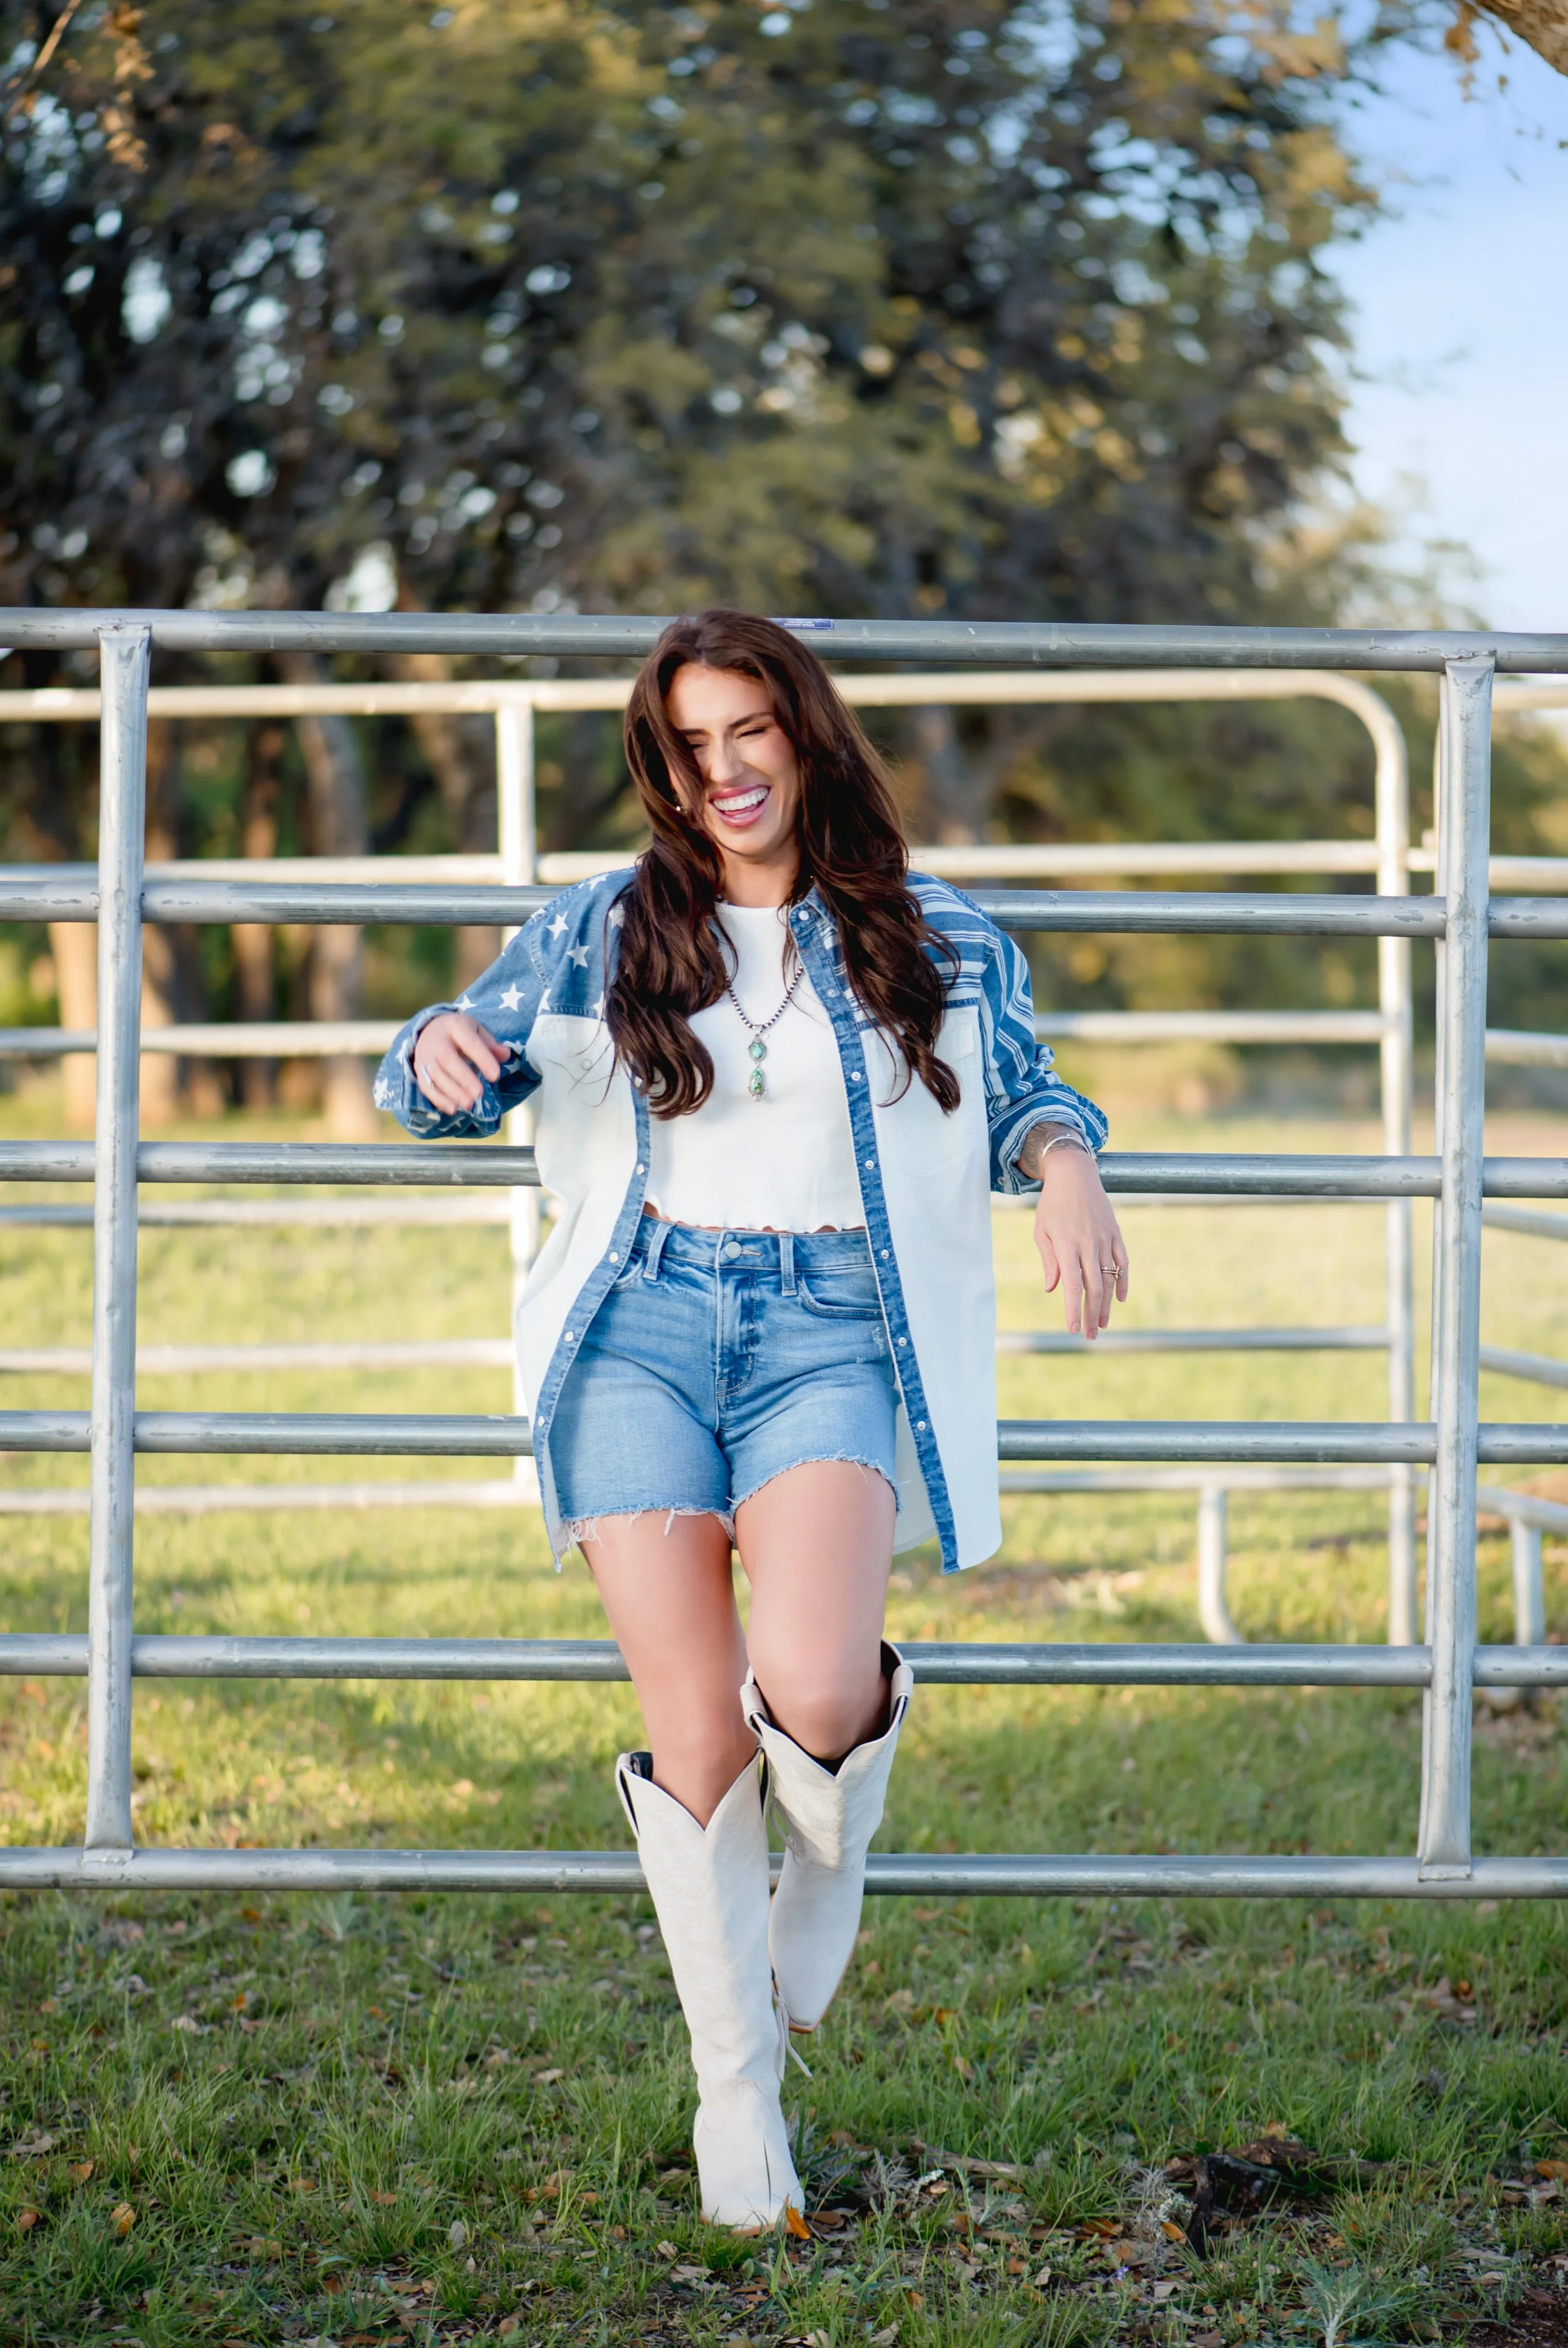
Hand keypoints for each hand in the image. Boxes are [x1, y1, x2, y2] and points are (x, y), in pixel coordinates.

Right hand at [412, 1012, 510, 1114]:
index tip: (496, 1076)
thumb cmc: (459, 1033)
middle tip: (479, 1094)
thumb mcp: (477, 1031)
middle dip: (464, 1078)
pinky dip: (439, 1100)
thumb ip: (491, 1045)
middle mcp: (436, 1040)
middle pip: (447, 1059)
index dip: (482, 1059)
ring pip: (435, 1075)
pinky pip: (426, 1087)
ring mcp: (425, 1056)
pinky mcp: (418, 1070)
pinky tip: (453, 1109)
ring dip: (452, 1092)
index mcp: (455, 1026)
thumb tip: (505, 1055)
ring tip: (469, 1104)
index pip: (469, 1042)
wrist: (429, 1029)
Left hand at [1029, 1138, 1128, 1339]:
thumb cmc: (1052, 1204)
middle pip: (1093, 1288)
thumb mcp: (1042, 1231)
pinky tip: (1119, 1298)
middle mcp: (1088, 1244)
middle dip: (1091, 1315)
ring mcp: (1104, 1239)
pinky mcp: (1115, 1234)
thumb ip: (1049, 1261)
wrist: (1075, 1175)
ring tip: (1102, 1324)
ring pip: (1109, 1279)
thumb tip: (1052, 1289)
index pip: (1073, 1286)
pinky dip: (1122, 1282)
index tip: (1073, 1329)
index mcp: (1067, 1245)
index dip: (1074, 1310)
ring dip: (1106, 1304)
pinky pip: (1123, 1263)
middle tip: (1089, 1335)